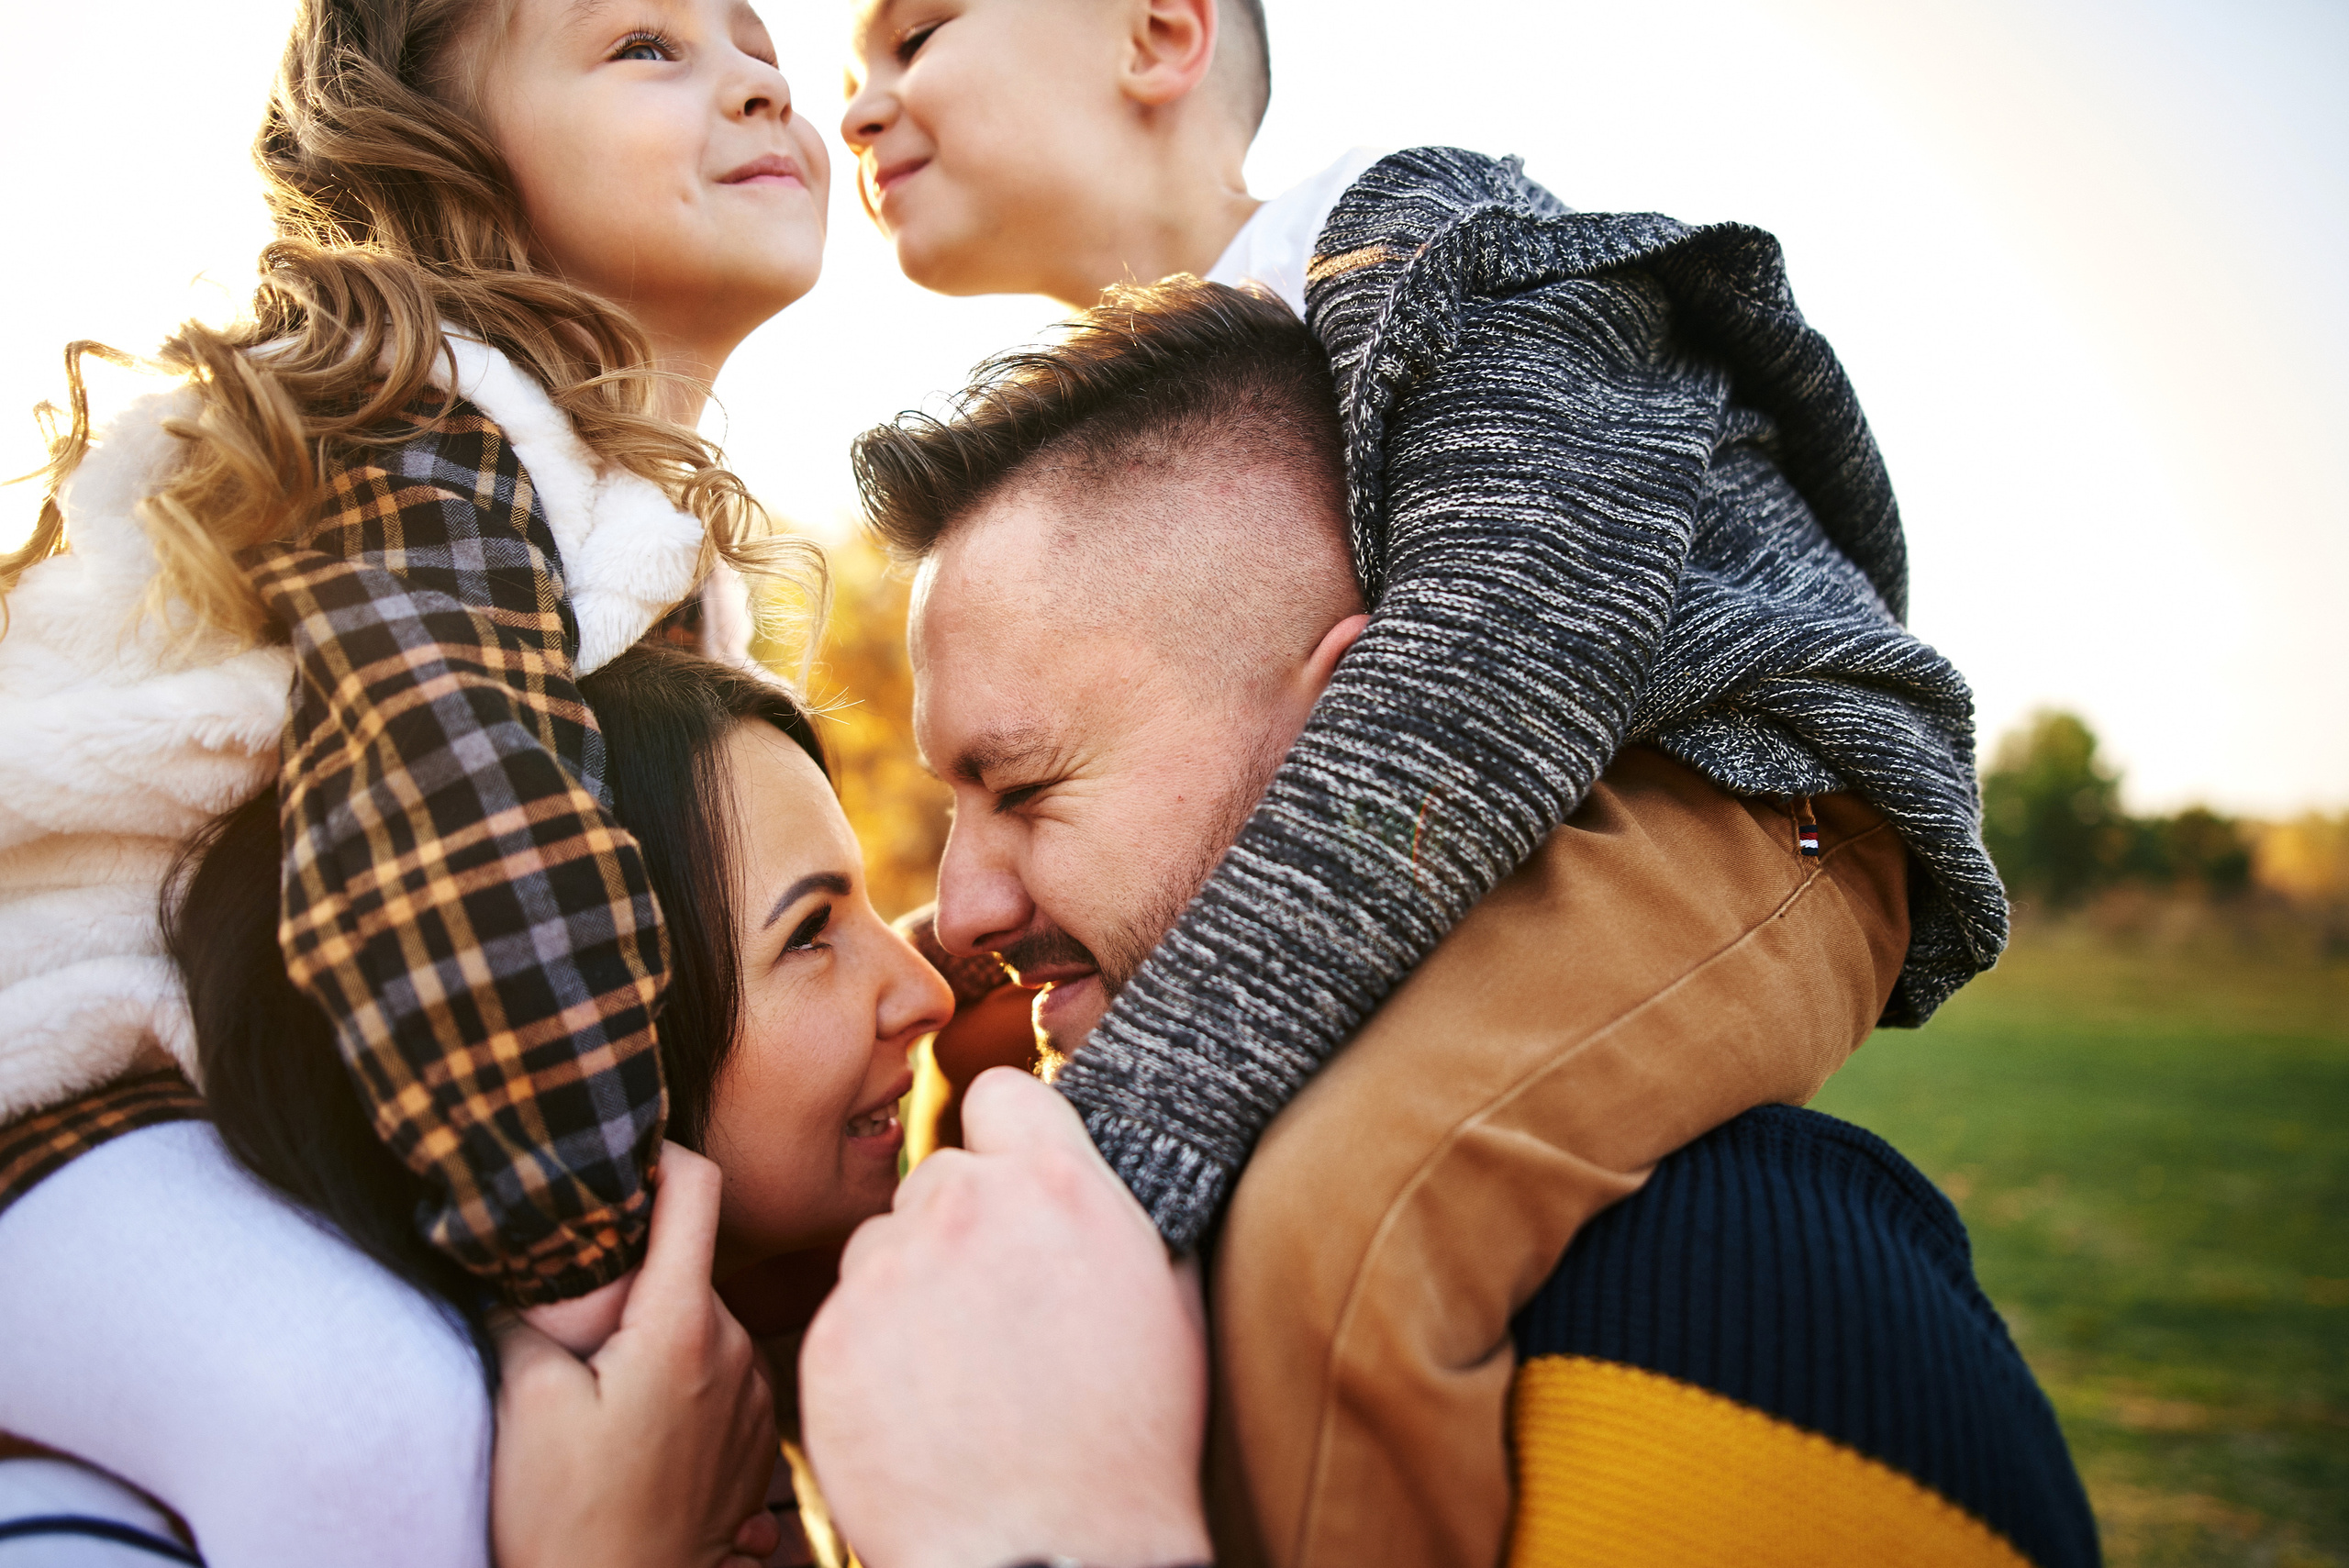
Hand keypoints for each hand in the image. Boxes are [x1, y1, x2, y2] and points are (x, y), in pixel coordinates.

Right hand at [492, 1143, 783, 1567]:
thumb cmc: (569, 1519)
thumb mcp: (527, 1405)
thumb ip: (530, 1315)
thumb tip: (524, 1264)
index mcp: (685, 1325)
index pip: (698, 1191)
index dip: (662, 1157)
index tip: (625, 1158)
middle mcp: (737, 1350)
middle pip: (688, 1266)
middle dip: (633, 1278)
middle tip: (576, 1324)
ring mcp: (756, 1397)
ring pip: (702, 1324)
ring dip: (656, 1337)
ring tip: (602, 1397)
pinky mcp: (760, 1440)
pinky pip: (719, 1377)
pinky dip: (680, 1382)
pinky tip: (636, 1434)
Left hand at [800, 1068, 1210, 1567]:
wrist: (1048, 1556)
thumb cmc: (1128, 1441)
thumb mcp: (1165, 1298)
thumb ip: (1111, 1212)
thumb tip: (1086, 1175)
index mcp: (1057, 1185)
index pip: (1001, 1092)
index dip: (1006, 1138)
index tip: (1010, 1182)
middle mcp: (965, 1208)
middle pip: (938, 1178)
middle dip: (959, 1228)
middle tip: (993, 1308)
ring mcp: (888, 1272)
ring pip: (881, 1244)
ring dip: (908, 1285)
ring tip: (957, 1371)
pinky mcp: (831, 1338)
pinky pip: (844, 1314)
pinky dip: (871, 1351)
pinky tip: (919, 1410)